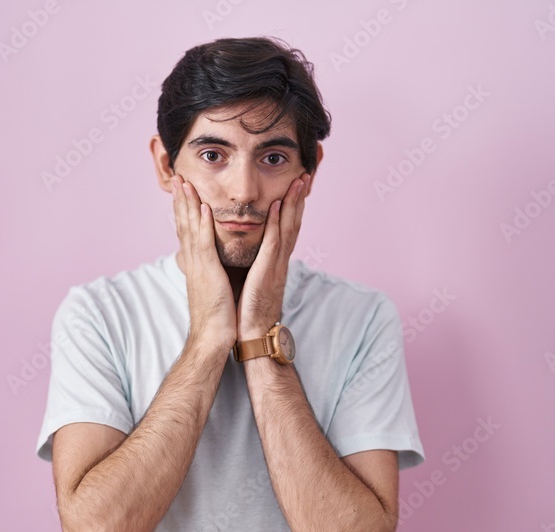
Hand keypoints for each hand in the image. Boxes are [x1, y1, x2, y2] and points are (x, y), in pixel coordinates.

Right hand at [170, 174, 236, 353]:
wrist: (213, 338)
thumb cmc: (216, 317)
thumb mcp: (211, 287)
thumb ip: (210, 270)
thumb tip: (211, 263)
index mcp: (195, 264)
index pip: (187, 231)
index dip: (184, 210)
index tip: (182, 191)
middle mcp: (193, 262)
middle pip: (184, 224)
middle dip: (181, 200)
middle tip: (178, 178)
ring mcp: (198, 266)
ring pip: (191, 229)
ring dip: (188, 204)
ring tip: (184, 183)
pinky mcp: (208, 273)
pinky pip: (205, 244)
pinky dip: (203, 225)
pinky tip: (203, 207)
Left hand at [236, 173, 309, 340]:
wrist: (252, 334)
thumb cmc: (249, 311)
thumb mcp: (254, 282)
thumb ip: (256, 265)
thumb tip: (250, 255)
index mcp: (276, 262)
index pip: (287, 229)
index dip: (293, 207)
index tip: (296, 186)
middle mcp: (280, 261)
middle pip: (293, 223)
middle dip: (299, 198)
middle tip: (305, 174)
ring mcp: (276, 265)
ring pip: (288, 228)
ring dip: (293, 203)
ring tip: (298, 181)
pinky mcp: (267, 272)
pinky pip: (274, 242)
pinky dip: (277, 222)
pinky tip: (278, 205)